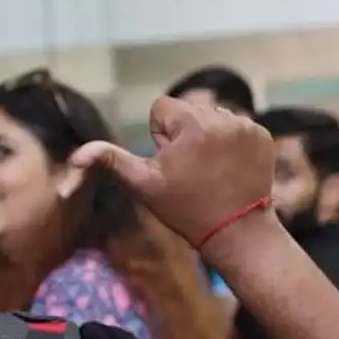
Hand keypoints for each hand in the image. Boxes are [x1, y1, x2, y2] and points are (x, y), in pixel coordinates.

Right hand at [68, 96, 274, 248]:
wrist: (236, 230)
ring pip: (212, 117)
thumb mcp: (143, 185)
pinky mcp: (263, 135)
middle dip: (184, 133)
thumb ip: (111, 161)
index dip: (160, 136)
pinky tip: (229, 166)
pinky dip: (230, 141)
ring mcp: (246, 126)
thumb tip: (75, 155)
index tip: (170, 162)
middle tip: (190, 168)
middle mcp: (221, 117)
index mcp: (190, 124)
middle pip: (188, 110)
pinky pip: (236, 126)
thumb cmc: (184, 208)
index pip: (162, 108)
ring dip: (207, 135)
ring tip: (210, 167)